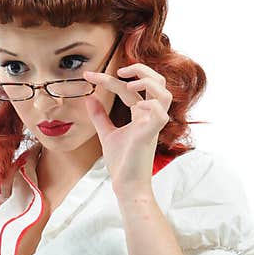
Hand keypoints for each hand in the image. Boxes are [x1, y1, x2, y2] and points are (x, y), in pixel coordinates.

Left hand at [83, 63, 171, 198]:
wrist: (126, 184)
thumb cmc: (121, 162)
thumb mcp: (107, 133)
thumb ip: (100, 115)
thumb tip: (89, 97)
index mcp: (141, 113)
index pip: (130, 87)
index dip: (109, 78)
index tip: (88, 75)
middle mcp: (150, 116)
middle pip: (158, 82)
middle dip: (141, 69)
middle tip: (119, 69)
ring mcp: (153, 125)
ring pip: (165, 94)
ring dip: (148, 83)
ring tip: (127, 84)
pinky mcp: (151, 135)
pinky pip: (159, 113)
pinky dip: (149, 104)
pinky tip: (135, 105)